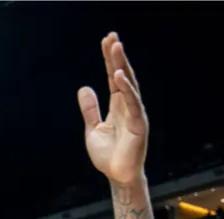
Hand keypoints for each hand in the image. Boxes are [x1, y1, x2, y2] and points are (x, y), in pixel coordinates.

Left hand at [78, 33, 147, 185]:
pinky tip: (119, 75)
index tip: (106, 41)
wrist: (117, 176)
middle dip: (117, 56)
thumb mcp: (93, 129)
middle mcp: (128, 106)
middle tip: (112, 37)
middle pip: (123, 76)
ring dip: (122, 66)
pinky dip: (127, 89)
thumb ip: (90, 109)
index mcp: (117, 106)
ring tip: (116, 47)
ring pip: (129, 85)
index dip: (109, 60)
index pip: (113, 78)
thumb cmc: (108, 156)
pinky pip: (133, 103)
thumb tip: (84, 88)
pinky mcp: (139, 125)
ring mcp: (135, 114)